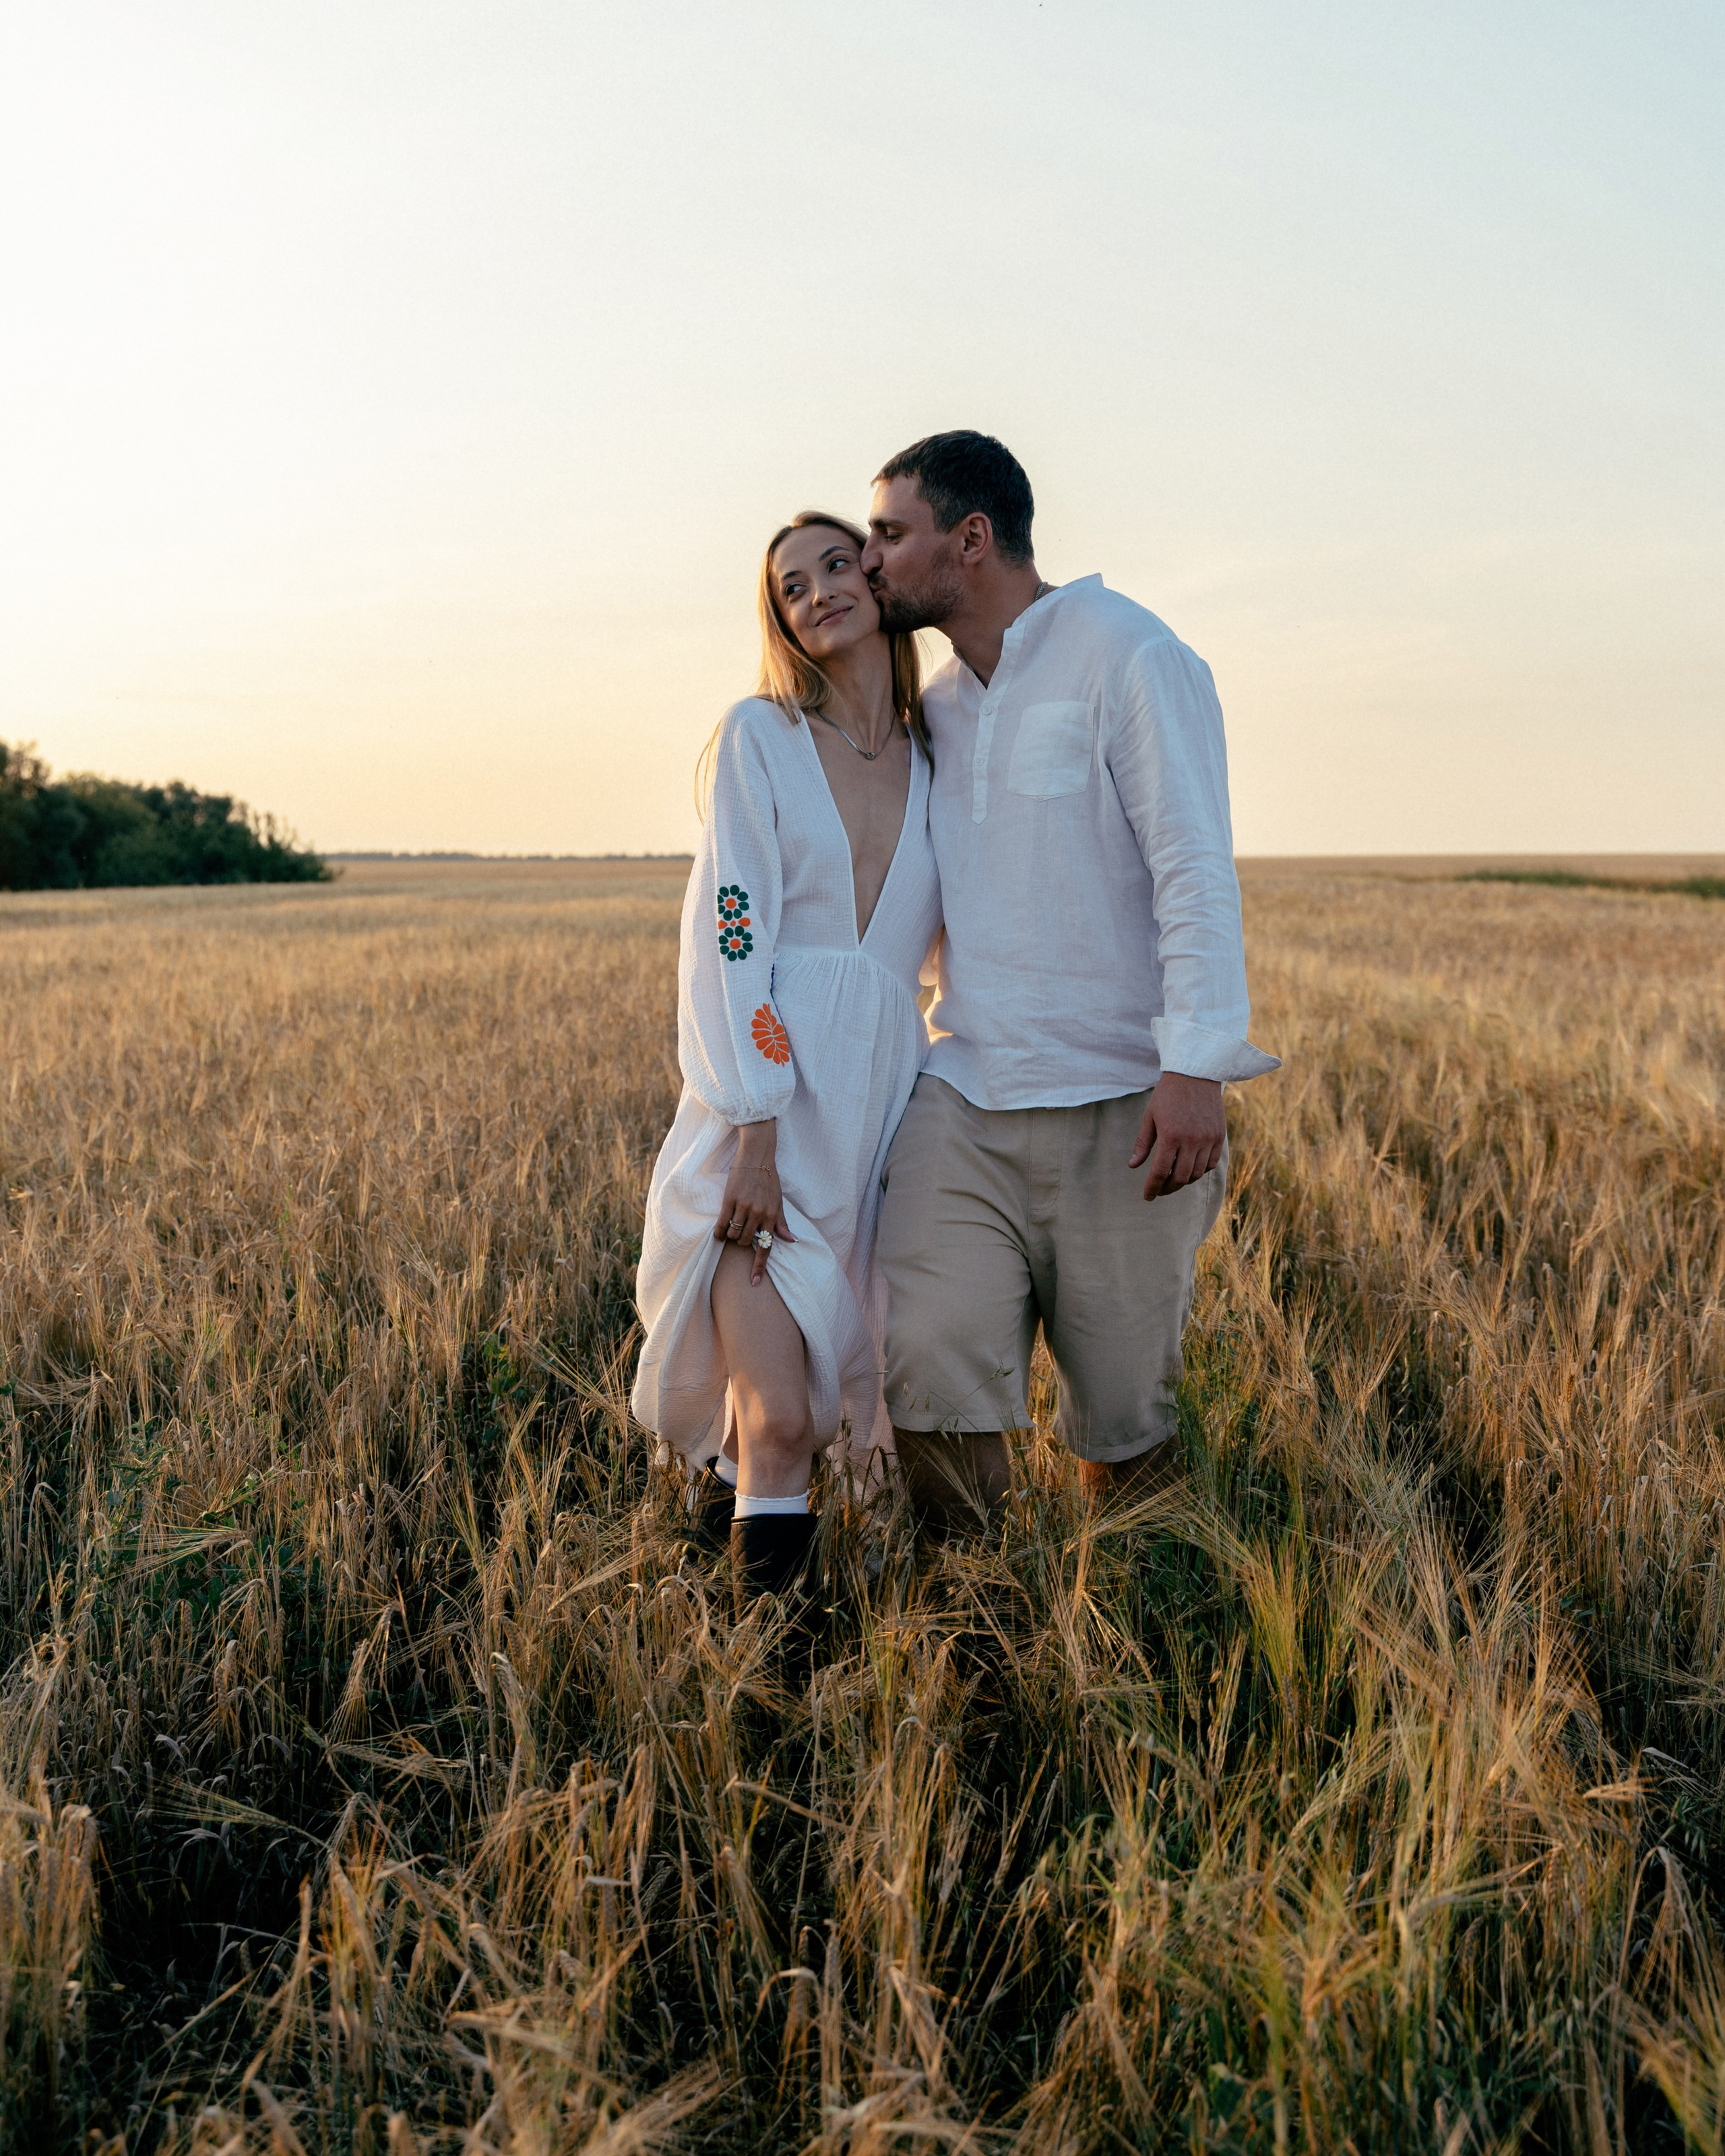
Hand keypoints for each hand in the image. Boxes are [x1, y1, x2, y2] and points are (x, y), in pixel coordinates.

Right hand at [713, 1119, 796, 1281]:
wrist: (757, 1156)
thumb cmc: (769, 1179)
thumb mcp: (779, 1201)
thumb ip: (782, 1223)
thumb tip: (792, 1241)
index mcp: (773, 1216)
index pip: (766, 1247)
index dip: (759, 1266)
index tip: (754, 1282)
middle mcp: (759, 1213)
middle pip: (745, 1243)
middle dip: (741, 1242)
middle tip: (740, 1230)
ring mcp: (744, 1207)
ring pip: (733, 1235)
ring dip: (730, 1236)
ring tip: (731, 1226)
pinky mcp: (729, 1200)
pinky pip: (721, 1224)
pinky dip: (719, 1231)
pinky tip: (718, 1231)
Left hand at [1130, 1072, 1224, 1200]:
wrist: (1195, 1074)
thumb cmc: (1168, 1094)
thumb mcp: (1150, 1116)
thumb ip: (1143, 1143)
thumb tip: (1133, 1165)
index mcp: (1170, 1135)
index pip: (1160, 1172)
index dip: (1152, 1188)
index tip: (1147, 1196)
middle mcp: (1191, 1140)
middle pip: (1180, 1178)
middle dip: (1167, 1188)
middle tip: (1159, 1189)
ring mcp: (1208, 1139)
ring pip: (1196, 1174)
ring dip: (1183, 1182)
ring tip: (1173, 1180)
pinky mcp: (1219, 1136)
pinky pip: (1211, 1164)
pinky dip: (1200, 1171)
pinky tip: (1190, 1169)